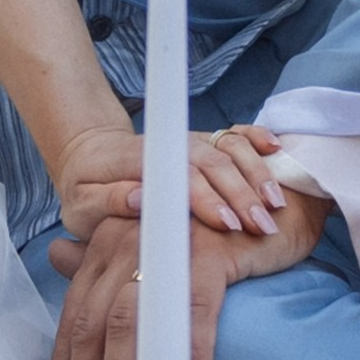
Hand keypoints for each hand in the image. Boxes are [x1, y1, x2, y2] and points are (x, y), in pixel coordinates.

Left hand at [45, 190, 331, 359]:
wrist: (258, 213)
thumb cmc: (199, 240)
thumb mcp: (144, 248)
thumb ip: (101, 261)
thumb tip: (57, 259)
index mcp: (105, 245)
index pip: (74, 315)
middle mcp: (126, 242)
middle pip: (95, 324)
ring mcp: (166, 248)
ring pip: (132, 323)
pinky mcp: (209, 256)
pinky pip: (191, 314)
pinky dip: (187, 356)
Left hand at [52, 120, 288, 244]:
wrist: (89, 155)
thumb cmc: (86, 190)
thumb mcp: (83, 206)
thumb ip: (109, 201)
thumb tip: (141, 198)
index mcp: (134, 161)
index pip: (176, 176)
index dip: (203, 198)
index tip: (226, 223)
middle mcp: (165, 145)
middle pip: (209, 162)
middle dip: (240, 193)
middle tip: (262, 226)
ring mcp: (184, 141)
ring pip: (225, 147)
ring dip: (255, 173)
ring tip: (277, 204)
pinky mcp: (198, 141)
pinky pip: (231, 133)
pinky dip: (254, 136)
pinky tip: (276, 147)